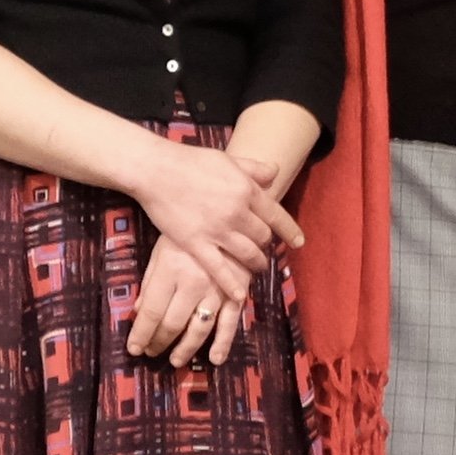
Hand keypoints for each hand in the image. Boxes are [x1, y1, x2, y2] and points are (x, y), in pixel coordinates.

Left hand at [129, 233, 242, 366]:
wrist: (228, 215)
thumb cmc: (189, 233)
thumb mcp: (162, 250)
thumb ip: (150, 280)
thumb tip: (138, 310)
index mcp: (170, 270)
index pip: (151, 311)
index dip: (141, 334)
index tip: (134, 348)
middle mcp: (192, 284)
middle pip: (172, 324)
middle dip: (159, 342)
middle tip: (151, 352)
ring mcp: (217, 290)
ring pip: (198, 329)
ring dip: (185, 349)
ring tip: (175, 360)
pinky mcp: (237, 293)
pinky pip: (230, 323)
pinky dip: (223, 343)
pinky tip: (215, 359)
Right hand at [134, 143, 301, 291]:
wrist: (157, 170)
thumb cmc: (191, 161)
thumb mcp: (228, 160)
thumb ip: (253, 168)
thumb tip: (276, 171)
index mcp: (246, 190)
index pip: (277, 215)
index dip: (289, 231)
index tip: (298, 242)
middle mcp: (237, 213)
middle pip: (263, 237)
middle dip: (266, 245)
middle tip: (264, 249)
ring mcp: (217, 231)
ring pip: (247, 254)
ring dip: (256, 263)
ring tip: (257, 267)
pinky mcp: (197, 244)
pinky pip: (219, 269)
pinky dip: (232, 283)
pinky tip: (240, 294)